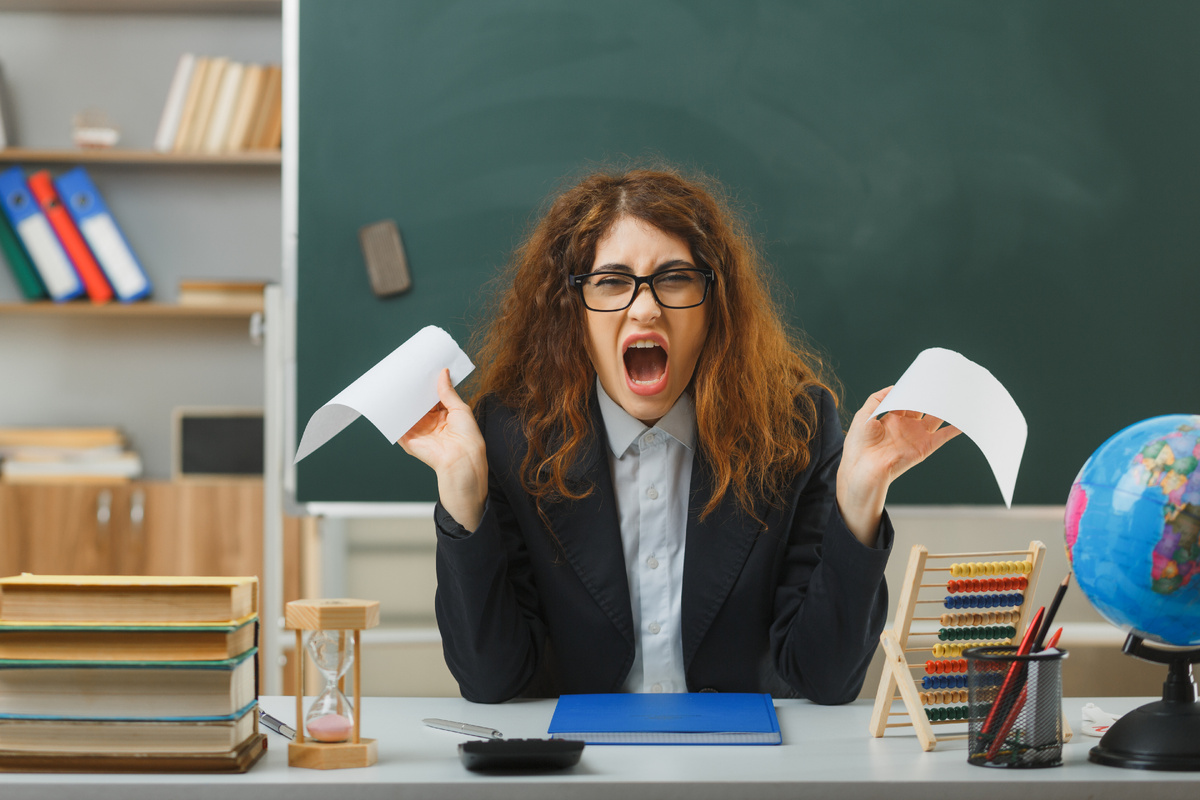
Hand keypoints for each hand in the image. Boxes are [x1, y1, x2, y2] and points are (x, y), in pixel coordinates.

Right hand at [398, 368, 487, 530]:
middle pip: (419, 403)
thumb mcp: (460, 408)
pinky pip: (398, 426)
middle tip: (407, 373)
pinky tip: (389, 402)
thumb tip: (443, 373)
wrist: (461, 459)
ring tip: (396, 383)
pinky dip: (393, 415)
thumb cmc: (467, 437)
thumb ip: (448, 392)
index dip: (428, 385)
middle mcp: (431, 423)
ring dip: (402, 401)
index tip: (423, 370)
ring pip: (407, 412)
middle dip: (414, 391)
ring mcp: (419, 431)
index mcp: (445, 415)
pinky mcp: (409, 439)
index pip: (433, 397)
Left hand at [836, 386, 960, 544]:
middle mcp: (906, 426)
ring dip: (946, 408)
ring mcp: (917, 436)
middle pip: (923, 406)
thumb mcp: (863, 416)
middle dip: (932, 395)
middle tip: (943, 382)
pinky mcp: (925, 447)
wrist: (863, 469)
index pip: (907, 399)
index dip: (914, 389)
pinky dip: (955, 428)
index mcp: (891, 418)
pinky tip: (964, 419)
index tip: (924, 377)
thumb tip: (893, 386)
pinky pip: (944, 436)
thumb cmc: (858, 445)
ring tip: (957, 395)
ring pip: (936, 418)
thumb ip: (877, 399)